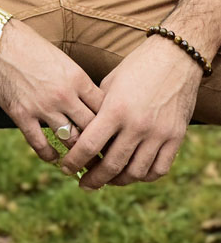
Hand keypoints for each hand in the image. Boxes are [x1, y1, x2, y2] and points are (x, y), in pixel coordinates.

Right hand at [0, 20, 104, 163]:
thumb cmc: (28, 45)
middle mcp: (64, 95)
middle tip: (103, 150)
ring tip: (82, 157)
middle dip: (99, 140)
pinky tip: (54, 156)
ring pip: (71, 139)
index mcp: (77, 77)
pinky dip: (50, 155)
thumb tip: (88, 98)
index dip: (110, 120)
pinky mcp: (22, 115)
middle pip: (92, 127)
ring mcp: (43, 107)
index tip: (111, 128)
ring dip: (77, 150)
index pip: (104, 107)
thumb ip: (75, 79)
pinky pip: (41, 144)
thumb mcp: (60, 57)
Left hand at [60, 36, 201, 189]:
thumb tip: (80, 134)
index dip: (74, 161)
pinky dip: (144, 176)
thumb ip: (97, 110)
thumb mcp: (109, 84)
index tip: (65, 168)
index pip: (89, 145)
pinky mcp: (175, 138)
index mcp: (115, 109)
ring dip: (118, 181)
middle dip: (94, 179)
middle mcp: (137, 125)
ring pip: (136, 173)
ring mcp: (158, 134)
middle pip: (112, 165)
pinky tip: (132, 173)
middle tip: (84, 183)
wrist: (174, 58)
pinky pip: (159, 169)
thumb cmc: (136, 68)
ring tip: (107, 180)